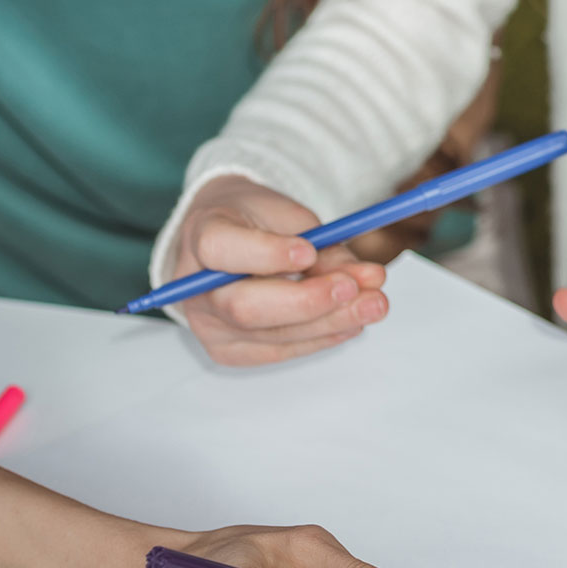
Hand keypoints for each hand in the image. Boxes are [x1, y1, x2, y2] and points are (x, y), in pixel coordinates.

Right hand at [168, 176, 389, 366]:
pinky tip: (351, 323)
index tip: (309, 252)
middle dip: (308, 302)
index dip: (267, 254)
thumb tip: (368, 279)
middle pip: (244, 307)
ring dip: (329, 322)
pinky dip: (320, 337)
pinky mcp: (228, 350)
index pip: (222, 249)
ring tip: (373, 304)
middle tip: (355, 289)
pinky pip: (278, 351)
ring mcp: (207, 324)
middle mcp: (193, 286)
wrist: (230, 239)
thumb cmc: (259, 221)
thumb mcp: (290, 216)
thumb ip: (324, 247)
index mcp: (201, 233)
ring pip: (269, 335)